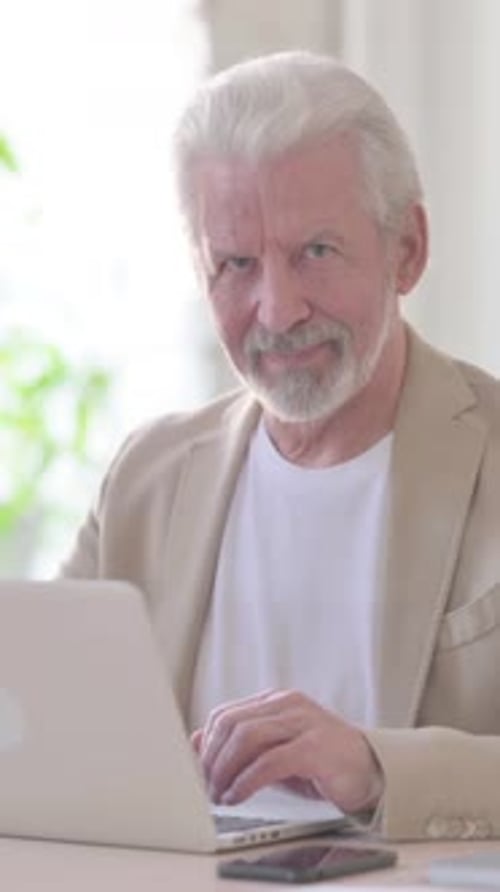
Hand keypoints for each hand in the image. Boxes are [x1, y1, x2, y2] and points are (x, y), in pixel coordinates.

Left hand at [191, 689, 383, 813]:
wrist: (372, 772)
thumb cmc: (321, 764)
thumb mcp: (275, 752)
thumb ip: (241, 747)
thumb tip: (194, 744)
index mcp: (276, 701)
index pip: (226, 714)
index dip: (206, 744)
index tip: (198, 773)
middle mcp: (288, 704)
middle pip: (232, 723)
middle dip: (211, 758)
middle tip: (205, 788)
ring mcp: (304, 722)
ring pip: (247, 737)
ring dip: (225, 770)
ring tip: (219, 795)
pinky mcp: (316, 747)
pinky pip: (271, 761)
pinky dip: (248, 781)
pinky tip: (239, 796)